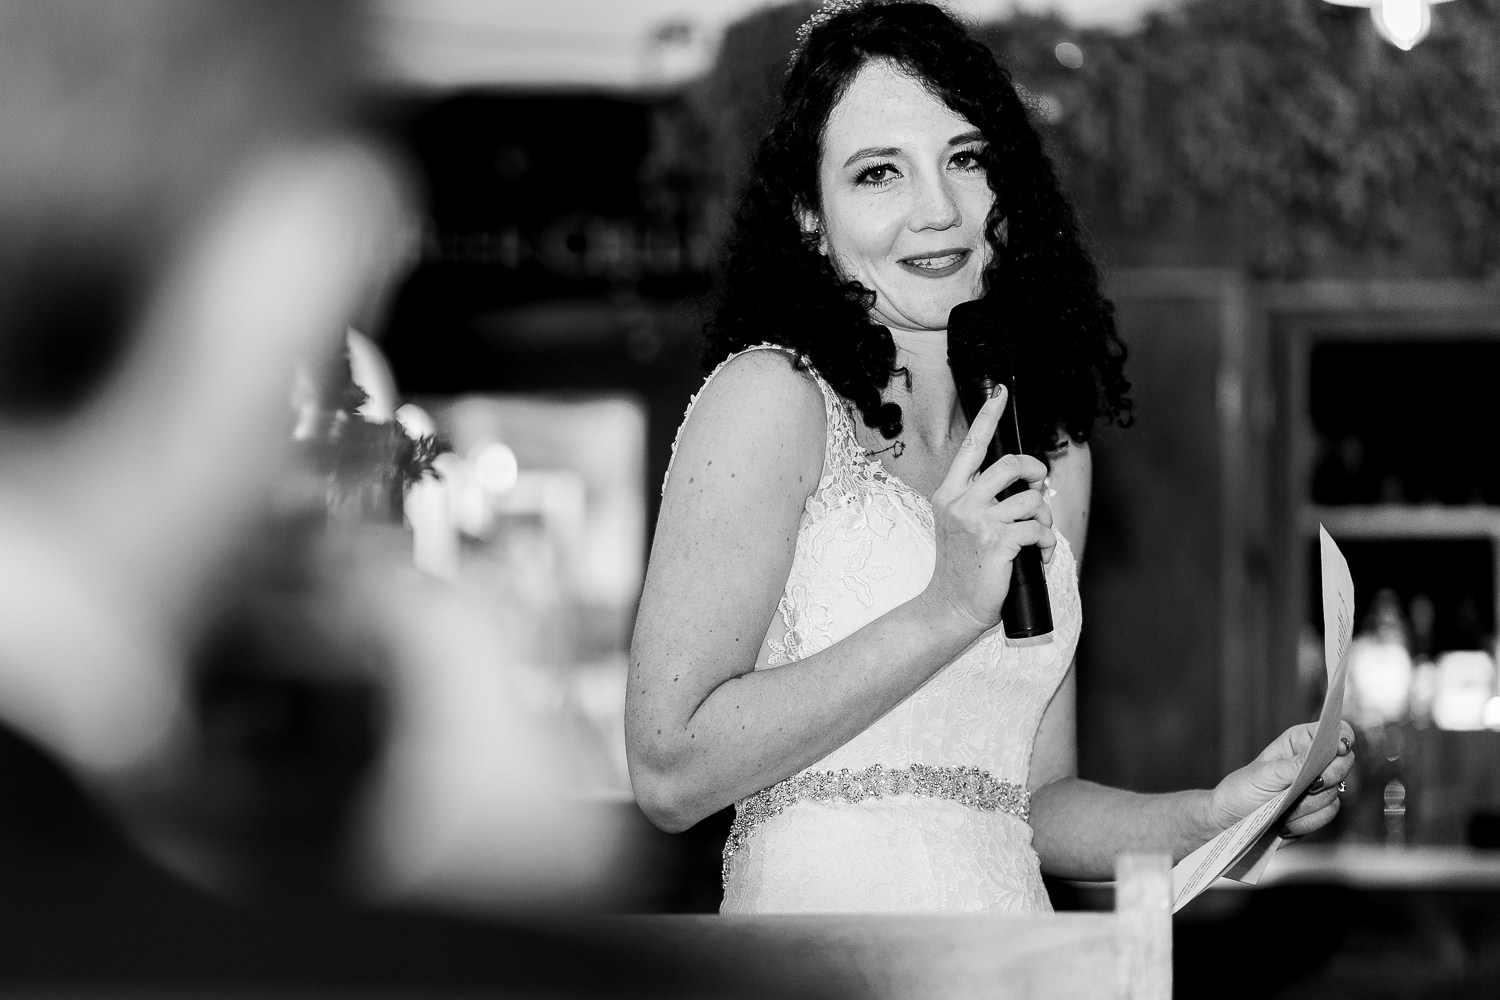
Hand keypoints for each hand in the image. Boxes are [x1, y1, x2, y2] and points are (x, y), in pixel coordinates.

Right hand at [921, 385, 1055, 631]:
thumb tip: (1028, 484)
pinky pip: (1037, 530)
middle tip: (1040, 482)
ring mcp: (978, 522)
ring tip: (1037, 535)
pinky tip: (1037, 557)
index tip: (1000, 391)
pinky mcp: (998, 543)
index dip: (988, 416)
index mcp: (949, 493)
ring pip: (1030, 499)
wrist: (951, 606)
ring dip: (1043, 516)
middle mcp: (961, 502)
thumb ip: (983, 500)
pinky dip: (1045, 544)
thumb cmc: (961, 567)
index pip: (971, 447)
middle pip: (1009, 465)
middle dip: (1034, 470)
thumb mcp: (961, 525)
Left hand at [1207, 721, 1356, 835]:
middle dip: (1329, 777)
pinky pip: (1329, 814)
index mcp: (1298, 743)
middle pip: (1344, 764)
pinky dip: (1307, 821)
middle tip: (1311, 786)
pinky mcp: (1317, 810)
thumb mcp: (1263, 775)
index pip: (1334, 731)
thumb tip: (1319, 755)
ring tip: (1283, 807)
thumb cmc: (1241, 791)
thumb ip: (1293, 766)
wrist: (1231, 823)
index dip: (1342, 738)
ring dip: (1309, 804)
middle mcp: (1312, 763)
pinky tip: (1286, 823)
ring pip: (1336, 793)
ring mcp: (1318, 787)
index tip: (1341, 749)